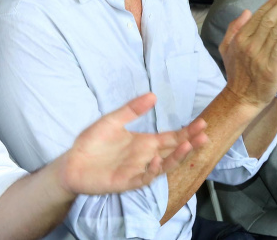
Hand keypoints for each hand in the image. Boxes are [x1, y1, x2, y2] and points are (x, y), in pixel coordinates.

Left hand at [57, 93, 207, 194]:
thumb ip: (132, 109)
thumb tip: (153, 95)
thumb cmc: (92, 142)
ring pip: (163, 166)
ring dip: (176, 157)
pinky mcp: (126, 182)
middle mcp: (145, 157)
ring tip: (187, 145)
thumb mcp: (112, 121)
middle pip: (173, 151)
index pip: (171, 137)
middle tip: (204, 135)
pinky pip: (143, 178)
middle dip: (189, 144)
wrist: (72, 163)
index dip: (187, 132)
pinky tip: (156, 159)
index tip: (203, 123)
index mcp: (145, 142)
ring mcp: (138, 170)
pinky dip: (151, 170)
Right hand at [218, 0, 276, 107]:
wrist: (241, 98)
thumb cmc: (237, 73)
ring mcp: (259, 56)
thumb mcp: (227, 48)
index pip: (258, 15)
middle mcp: (249, 45)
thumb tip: (247, 12)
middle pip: (267, 20)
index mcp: (240, 38)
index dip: (272, 3)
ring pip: (274, 31)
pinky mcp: (270, 68)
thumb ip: (234, 28)